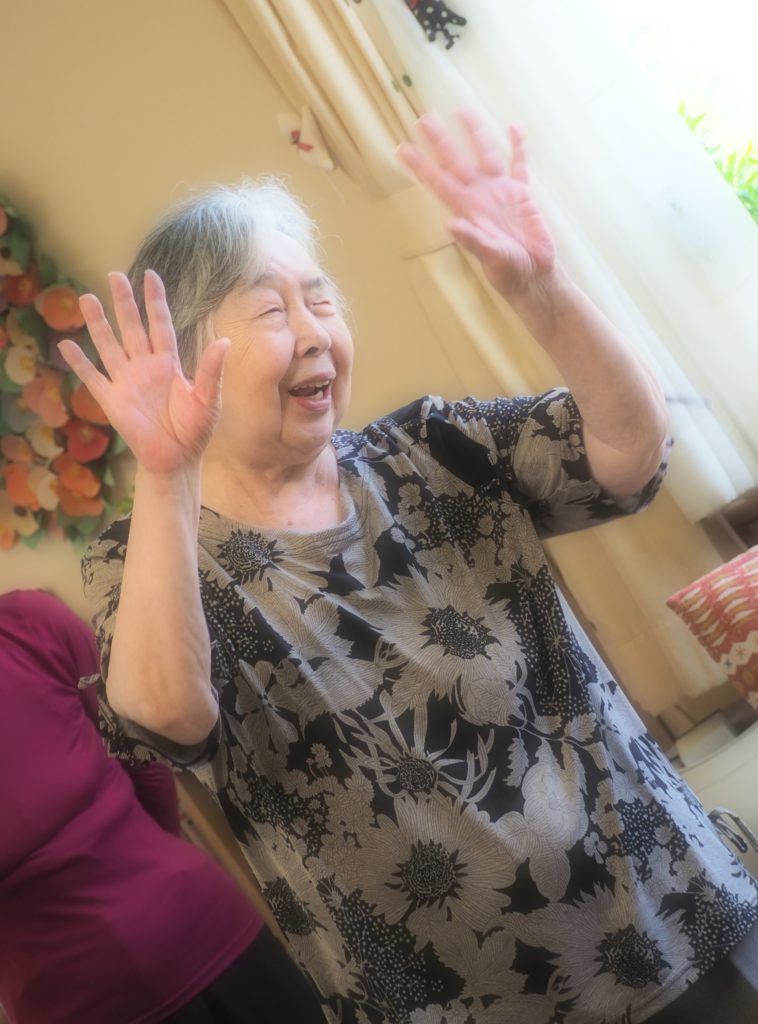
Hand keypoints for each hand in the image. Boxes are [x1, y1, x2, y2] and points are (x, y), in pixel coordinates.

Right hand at [58, 270, 228, 475]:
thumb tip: (225, 342)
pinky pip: (92, 377)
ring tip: (87, 299)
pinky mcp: (112, 400)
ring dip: (98, 324)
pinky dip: (79, 363)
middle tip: (113, 275)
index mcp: (169, 363)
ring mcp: (126, 381)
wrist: (176, 460)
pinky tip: (66, 344)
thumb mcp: (208, 400)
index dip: (155, 302)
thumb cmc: (195, 431)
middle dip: (123, 303)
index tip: (150, 276)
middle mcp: (145, 366)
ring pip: (109, 346)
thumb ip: (211, 371)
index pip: (161, 325)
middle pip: (132, 328)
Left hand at [397, 109, 555, 295]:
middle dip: (440, 141)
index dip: (420, 166)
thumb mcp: (489, 256)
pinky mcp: (522, 194)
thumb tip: (451, 225)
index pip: (438, 182)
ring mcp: (500, 192)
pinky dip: (518, 147)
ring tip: (462, 110)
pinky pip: (519, 164)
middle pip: (456, 161)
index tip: (401, 149)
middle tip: (423, 119)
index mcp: (467, 210)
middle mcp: (480, 196)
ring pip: (485, 155)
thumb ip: (471, 240)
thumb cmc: (508, 270)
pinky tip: (513, 127)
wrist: (534, 274)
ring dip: (474, 134)